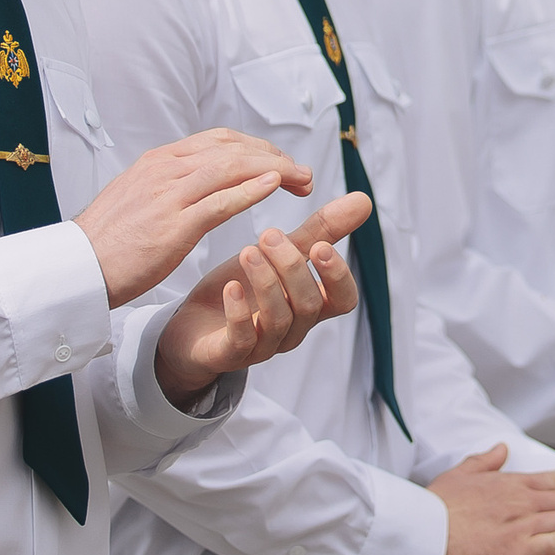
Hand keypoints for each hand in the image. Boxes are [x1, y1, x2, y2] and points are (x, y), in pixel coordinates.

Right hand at [74, 128, 314, 308]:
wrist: (75, 267)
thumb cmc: (108, 240)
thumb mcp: (138, 195)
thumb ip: (170, 183)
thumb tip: (198, 178)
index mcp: (160, 161)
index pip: (221, 140)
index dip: (258, 148)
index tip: (282, 163)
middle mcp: (166, 169)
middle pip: (233, 148)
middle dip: (275, 156)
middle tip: (303, 175)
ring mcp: (168, 195)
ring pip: (232, 167)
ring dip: (274, 170)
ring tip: (302, 181)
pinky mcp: (172, 226)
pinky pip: (219, 201)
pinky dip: (251, 190)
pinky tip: (274, 187)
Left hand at [153, 192, 366, 408]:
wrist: (191, 327)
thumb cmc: (242, 289)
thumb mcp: (278, 255)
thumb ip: (319, 232)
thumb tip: (364, 200)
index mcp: (308, 305)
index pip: (343, 300)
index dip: (337, 276)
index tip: (320, 245)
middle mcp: (292, 329)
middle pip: (309, 305)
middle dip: (292, 267)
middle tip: (269, 234)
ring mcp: (263, 345)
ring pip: (278, 320)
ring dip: (266, 282)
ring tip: (248, 251)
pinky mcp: (229, 354)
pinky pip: (242, 341)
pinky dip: (239, 313)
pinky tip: (230, 287)